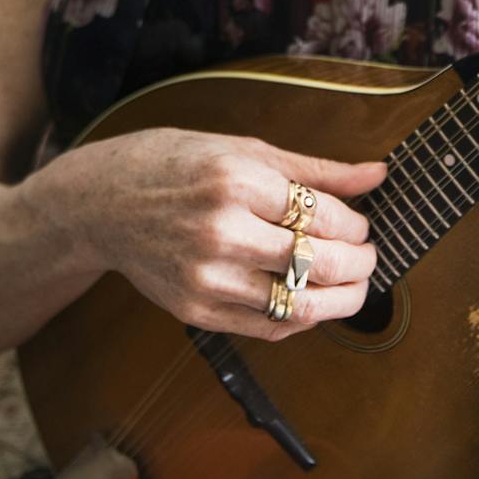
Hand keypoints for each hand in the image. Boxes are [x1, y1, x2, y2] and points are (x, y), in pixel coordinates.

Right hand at [41, 127, 385, 341]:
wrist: (101, 203)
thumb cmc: (174, 165)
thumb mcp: (243, 149)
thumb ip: (314, 169)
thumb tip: (377, 174)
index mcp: (234, 181)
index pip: (322, 216)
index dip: (356, 225)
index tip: (360, 224)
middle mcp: (220, 231)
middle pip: (317, 263)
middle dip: (360, 265)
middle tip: (368, 257)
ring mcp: (206, 276)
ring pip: (299, 305)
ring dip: (341, 300)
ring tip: (352, 286)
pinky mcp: (195, 310)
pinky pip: (267, 328)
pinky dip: (301, 319)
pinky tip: (311, 301)